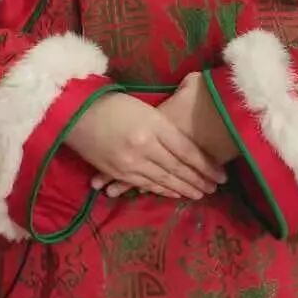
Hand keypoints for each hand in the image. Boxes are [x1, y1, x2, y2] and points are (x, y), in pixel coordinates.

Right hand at [96, 74, 238, 199]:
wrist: (75, 112)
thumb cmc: (112, 102)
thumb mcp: (144, 106)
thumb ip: (165, 122)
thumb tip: (188, 138)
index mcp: (154, 124)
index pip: (187, 150)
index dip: (206, 165)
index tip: (221, 175)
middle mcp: (145, 146)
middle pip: (178, 168)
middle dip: (199, 180)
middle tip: (215, 189)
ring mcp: (130, 161)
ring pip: (163, 179)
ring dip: (183, 188)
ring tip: (200, 194)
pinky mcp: (118, 171)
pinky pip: (145, 184)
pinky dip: (162, 190)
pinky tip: (174, 193)